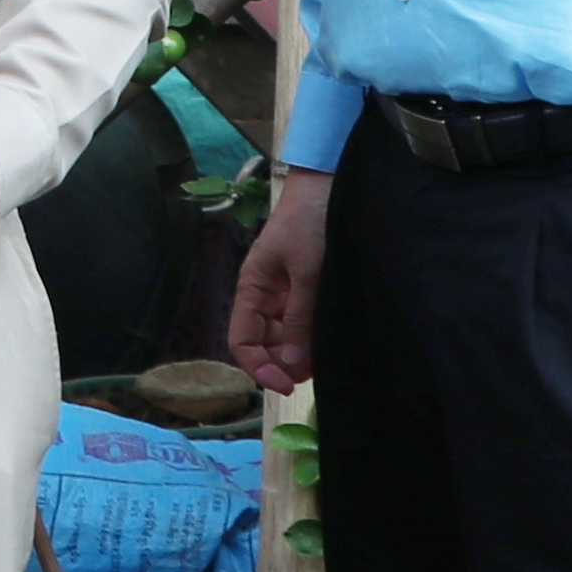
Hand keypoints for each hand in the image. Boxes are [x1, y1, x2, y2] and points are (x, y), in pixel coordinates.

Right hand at [227, 167, 333, 394]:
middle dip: (282, 363)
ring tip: (323, 360)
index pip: (242, 341)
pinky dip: (311, 336)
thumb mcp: (307, 273)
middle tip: (312, 375)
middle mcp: (264, 295)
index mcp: (252, 289)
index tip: (287, 385)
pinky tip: (327, 342)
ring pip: (284, 336)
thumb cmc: (310, 223)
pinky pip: (302, 321)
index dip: (259, 367)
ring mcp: (286, 292)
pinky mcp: (306, 287)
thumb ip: (300, 319)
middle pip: (263, 343)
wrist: (329, 186)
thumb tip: (292, 366)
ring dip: (298, 352)